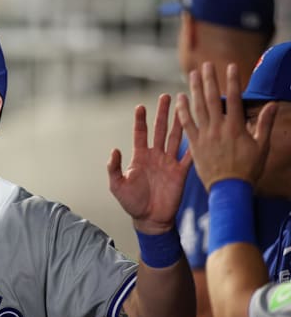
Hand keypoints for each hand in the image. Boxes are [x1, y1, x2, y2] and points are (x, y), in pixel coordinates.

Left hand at [108, 94, 191, 233]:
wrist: (150, 219)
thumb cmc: (131, 203)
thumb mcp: (118, 185)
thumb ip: (114, 168)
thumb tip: (114, 150)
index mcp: (140, 157)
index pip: (140, 133)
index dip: (140, 120)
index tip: (140, 106)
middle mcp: (155, 156)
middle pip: (160, 130)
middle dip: (163, 113)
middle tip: (167, 97)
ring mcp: (169, 162)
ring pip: (176, 138)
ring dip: (180, 122)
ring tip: (186, 106)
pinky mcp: (181, 172)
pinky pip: (189, 156)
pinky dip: (195, 144)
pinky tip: (202, 131)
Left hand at [177, 62, 276, 190]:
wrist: (229, 190)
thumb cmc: (248, 170)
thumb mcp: (262, 147)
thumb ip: (265, 124)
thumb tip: (273, 104)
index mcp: (236, 128)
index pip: (233, 99)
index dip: (232, 81)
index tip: (230, 66)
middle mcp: (218, 129)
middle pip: (211, 99)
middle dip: (209, 80)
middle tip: (206, 64)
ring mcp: (204, 137)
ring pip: (197, 109)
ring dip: (194, 90)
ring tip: (192, 75)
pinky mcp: (194, 145)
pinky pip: (186, 125)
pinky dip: (182, 111)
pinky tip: (179, 99)